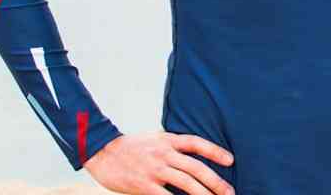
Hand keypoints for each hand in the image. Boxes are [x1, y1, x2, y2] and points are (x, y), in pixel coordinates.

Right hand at [82, 131, 235, 194]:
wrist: (101, 151)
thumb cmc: (129, 148)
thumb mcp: (153, 140)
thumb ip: (171, 148)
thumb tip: (190, 161)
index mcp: (167, 140)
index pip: (196, 143)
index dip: (215, 151)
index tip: (230, 160)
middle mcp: (163, 153)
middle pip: (196, 167)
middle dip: (216, 182)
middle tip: (229, 192)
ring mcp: (154, 169)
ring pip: (186, 183)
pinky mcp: (144, 185)